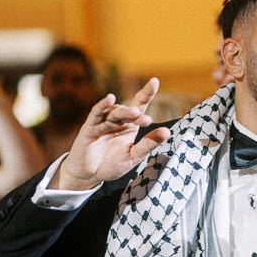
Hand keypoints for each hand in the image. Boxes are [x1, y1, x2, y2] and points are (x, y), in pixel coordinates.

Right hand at [55, 77, 170, 189]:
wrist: (90, 175)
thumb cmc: (112, 164)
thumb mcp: (134, 156)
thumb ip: (148, 144)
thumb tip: (167, 131)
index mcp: (129, 125)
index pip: (139, 105)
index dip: (146, 93)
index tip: (154, 81)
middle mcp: (117, 121)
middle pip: (127, 110)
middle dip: (136, 113)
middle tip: (146, 120)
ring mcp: (102, 123)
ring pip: (114, 112)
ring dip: (124, 112)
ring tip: (134, 113)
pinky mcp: (89, 128)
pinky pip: (96, 114)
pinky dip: (102, 105)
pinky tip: (110, 99)